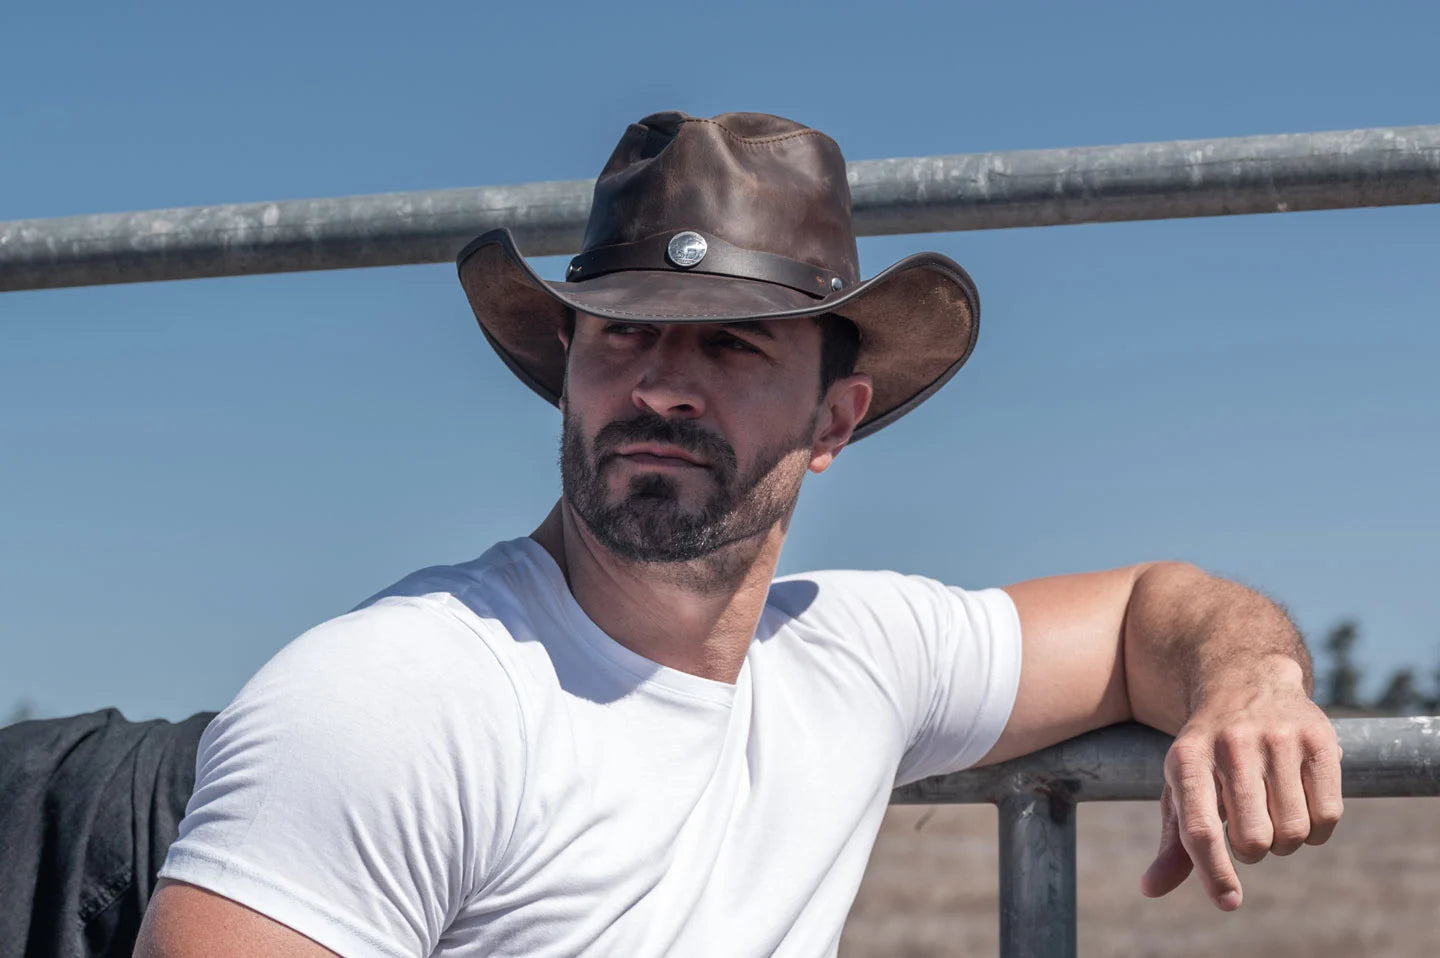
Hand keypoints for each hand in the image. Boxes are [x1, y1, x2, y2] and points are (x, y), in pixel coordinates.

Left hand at [1138, 675, 1343, 909]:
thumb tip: (1150, 889)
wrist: (1245, 680)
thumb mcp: (1182, 786)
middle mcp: (1230, 744)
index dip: (1214, 873)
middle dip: (1253, 851)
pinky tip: (1301, 805)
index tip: (1228, 902)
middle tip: (1248, 829)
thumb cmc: (1209, 751)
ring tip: (1271, 814)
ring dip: (1285, 842)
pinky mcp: (1318, 738)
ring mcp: (1277, 737)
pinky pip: (1328, 816)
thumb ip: (1174, 841)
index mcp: (1186, 758)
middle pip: (1252, 840)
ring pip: (1293, 832)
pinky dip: (1317, 829)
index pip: (1199, 830)